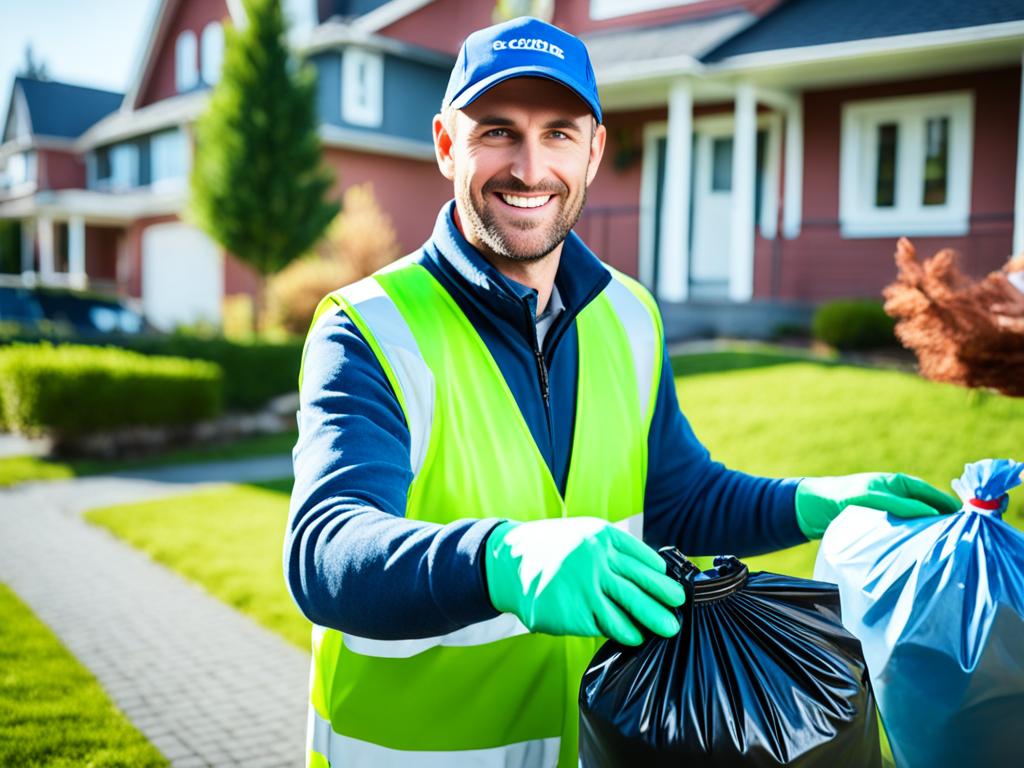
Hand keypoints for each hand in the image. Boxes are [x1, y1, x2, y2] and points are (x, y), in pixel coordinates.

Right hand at [484, 517, 684, 645]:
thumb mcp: (584, 535)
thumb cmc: (554, 550)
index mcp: (603, 537)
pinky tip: (632, 636)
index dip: (664, 578)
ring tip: (665, 630)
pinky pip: (607, 626)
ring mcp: (585, 587)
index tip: (675, 590)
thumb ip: (614, 551)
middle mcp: (597, 560)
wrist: (509, 562)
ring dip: (651, 622)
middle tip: (679, 613)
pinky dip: (625, 633)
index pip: (646, 560)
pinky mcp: (574, 612)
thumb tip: (653, 572)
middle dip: (667, 601)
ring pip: (630, 610)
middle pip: (645, 586)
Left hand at [795, 472, 959, 538]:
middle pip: (932, 514)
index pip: (937, 498)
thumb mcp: (871, 497)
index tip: (968, 528)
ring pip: (920, 527)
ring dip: (928, 538)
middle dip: (945, 528)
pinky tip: (918, 557)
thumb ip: (899, 505)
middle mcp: (902, 498)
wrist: (813, 508)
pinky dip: (913, 545)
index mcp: (903, 484)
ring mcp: (895, 514)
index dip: (952, 511)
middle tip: (958, 546)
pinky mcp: (885, 530)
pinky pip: (906, 537)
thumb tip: (931, 515)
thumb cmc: (842, 495)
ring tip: (941, 554)